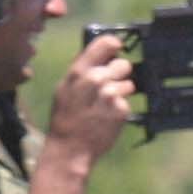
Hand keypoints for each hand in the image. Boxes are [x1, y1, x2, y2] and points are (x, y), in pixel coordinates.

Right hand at [45, 33, 133, 166]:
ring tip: (106, 104)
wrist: (70, 149)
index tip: (116, 50)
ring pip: (128, 83)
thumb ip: (81, 69)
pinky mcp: (120, 111)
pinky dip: (120, 109)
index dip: (114, 46)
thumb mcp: (64, 89)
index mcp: (78, 72)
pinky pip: (127, 102)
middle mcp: (94, 80)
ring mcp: (109, 96)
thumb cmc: (66, 118)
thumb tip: (101, 51)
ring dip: (121, 92)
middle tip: (109, 86)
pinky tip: (107, 117)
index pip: (106, 44)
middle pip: (123, 64)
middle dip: (119, 74)